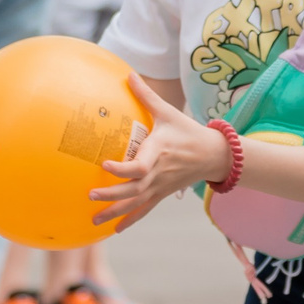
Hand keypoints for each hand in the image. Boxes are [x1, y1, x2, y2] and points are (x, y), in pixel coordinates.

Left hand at [91, 74, 224, 232]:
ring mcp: (160, 186)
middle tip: (90, 194)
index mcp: (159, 151)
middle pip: (134, 188)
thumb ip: (146, 95)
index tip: (105, 164)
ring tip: (93, 219)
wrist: (213, 154)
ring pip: (136, 203)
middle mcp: (158, 173)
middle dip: (112, 194)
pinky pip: (144, 210)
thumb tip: (129, 74)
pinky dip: (130, 220)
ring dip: (115, 211)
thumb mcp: (168, 112)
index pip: (140, 166)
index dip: (123, 168)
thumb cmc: (187, 131)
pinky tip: (113, 229)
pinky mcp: (162, 194)